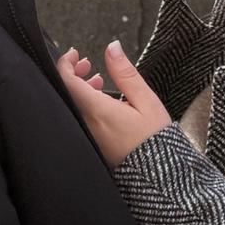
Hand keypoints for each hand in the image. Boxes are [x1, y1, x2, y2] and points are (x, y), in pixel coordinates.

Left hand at [56, 42, 171, 167]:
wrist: (159, 178)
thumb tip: (112, 47)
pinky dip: (83, 104)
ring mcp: (87, 136)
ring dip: (79, 88)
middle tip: (86, 63)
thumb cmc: (156, 139)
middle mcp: (86, 125)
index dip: (65, 63)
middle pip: (66, 93)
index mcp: (97, 111)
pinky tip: (99, 100)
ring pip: (72, 105)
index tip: (76, 54)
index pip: (67, 82)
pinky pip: (79, 118)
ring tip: (96, 79)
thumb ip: (125, 73)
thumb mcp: (146, 101)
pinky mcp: (92, 145)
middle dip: (73, 74)